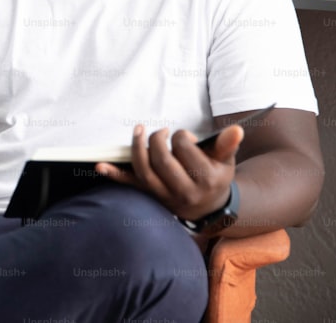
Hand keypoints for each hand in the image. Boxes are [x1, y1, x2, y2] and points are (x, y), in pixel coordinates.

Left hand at [96, 123, 243, 222]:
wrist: (210, 207)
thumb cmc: (215, 176)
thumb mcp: (225, 161)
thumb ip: (227, 144)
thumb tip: (236, 129)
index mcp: (206, 179)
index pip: (184, 150)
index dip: (181, 137)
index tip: (184, 137)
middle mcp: (185, 191)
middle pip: (162, 161)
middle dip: (157, 140)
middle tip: (160, 132)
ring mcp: (166, 196)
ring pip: (145, 172)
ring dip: (136, 149)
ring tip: (138, 131)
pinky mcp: (152, 196)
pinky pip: (132, 186)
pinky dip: (115, 175)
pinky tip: (100, 166)